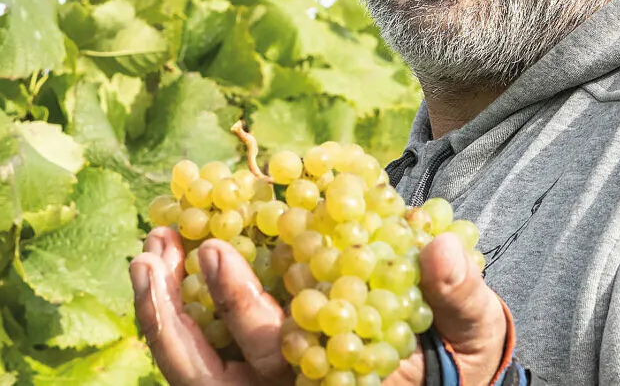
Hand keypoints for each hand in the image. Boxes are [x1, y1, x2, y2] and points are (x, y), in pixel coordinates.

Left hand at [130, 228, 508, 384]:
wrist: (444, 372)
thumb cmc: (457, 354)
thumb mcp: (472, 331)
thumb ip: (459, 296)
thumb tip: (439, 246)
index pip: (275, 358)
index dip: (240, 308)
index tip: (214, 249)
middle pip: (208, 375)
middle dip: (171, 316)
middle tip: (153, 252)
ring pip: (192, 369)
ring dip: (161, 312)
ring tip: (148, 249)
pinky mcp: (251, 371)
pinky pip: (196, 354)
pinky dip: (173, 309)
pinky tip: (161, 260)